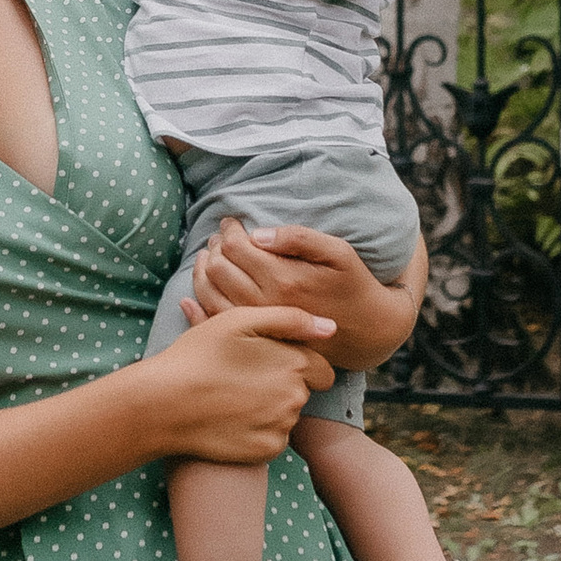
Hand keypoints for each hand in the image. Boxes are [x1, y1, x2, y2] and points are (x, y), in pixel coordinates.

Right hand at [140, 302, 334, 460]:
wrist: (163, 404)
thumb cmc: (198, 355)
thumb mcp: (240, 320)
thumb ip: (291, 319)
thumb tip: (330, 328)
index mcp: (294, 364)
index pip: (321, 369)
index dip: (297, 363)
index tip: (267, 362)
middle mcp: (295, 398)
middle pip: (303, 391)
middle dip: (284, 384)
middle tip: (244, 378)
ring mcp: (281, 427)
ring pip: (287, 415)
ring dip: (271, 407)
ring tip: (234, 397)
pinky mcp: (266, 450)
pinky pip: (274, 438)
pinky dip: (259, 430)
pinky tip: (232, 419)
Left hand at [184, 217, 425, 376]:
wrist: (366, 331)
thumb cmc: (352, 283)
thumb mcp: (338, 252)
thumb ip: (299, 238)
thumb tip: (257, 233)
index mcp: (283, 279)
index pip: (236, 247)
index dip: (228, 230)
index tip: (230, 221)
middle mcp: (264, 304)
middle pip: (218, 268)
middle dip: (214, 247)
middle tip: (219, 238)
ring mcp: (257, 326)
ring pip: (209, 294)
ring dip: (203, 271)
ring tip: (210, 257)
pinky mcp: (254, 339)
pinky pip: (214, 321)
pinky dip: (198, 304)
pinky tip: (194, 293)